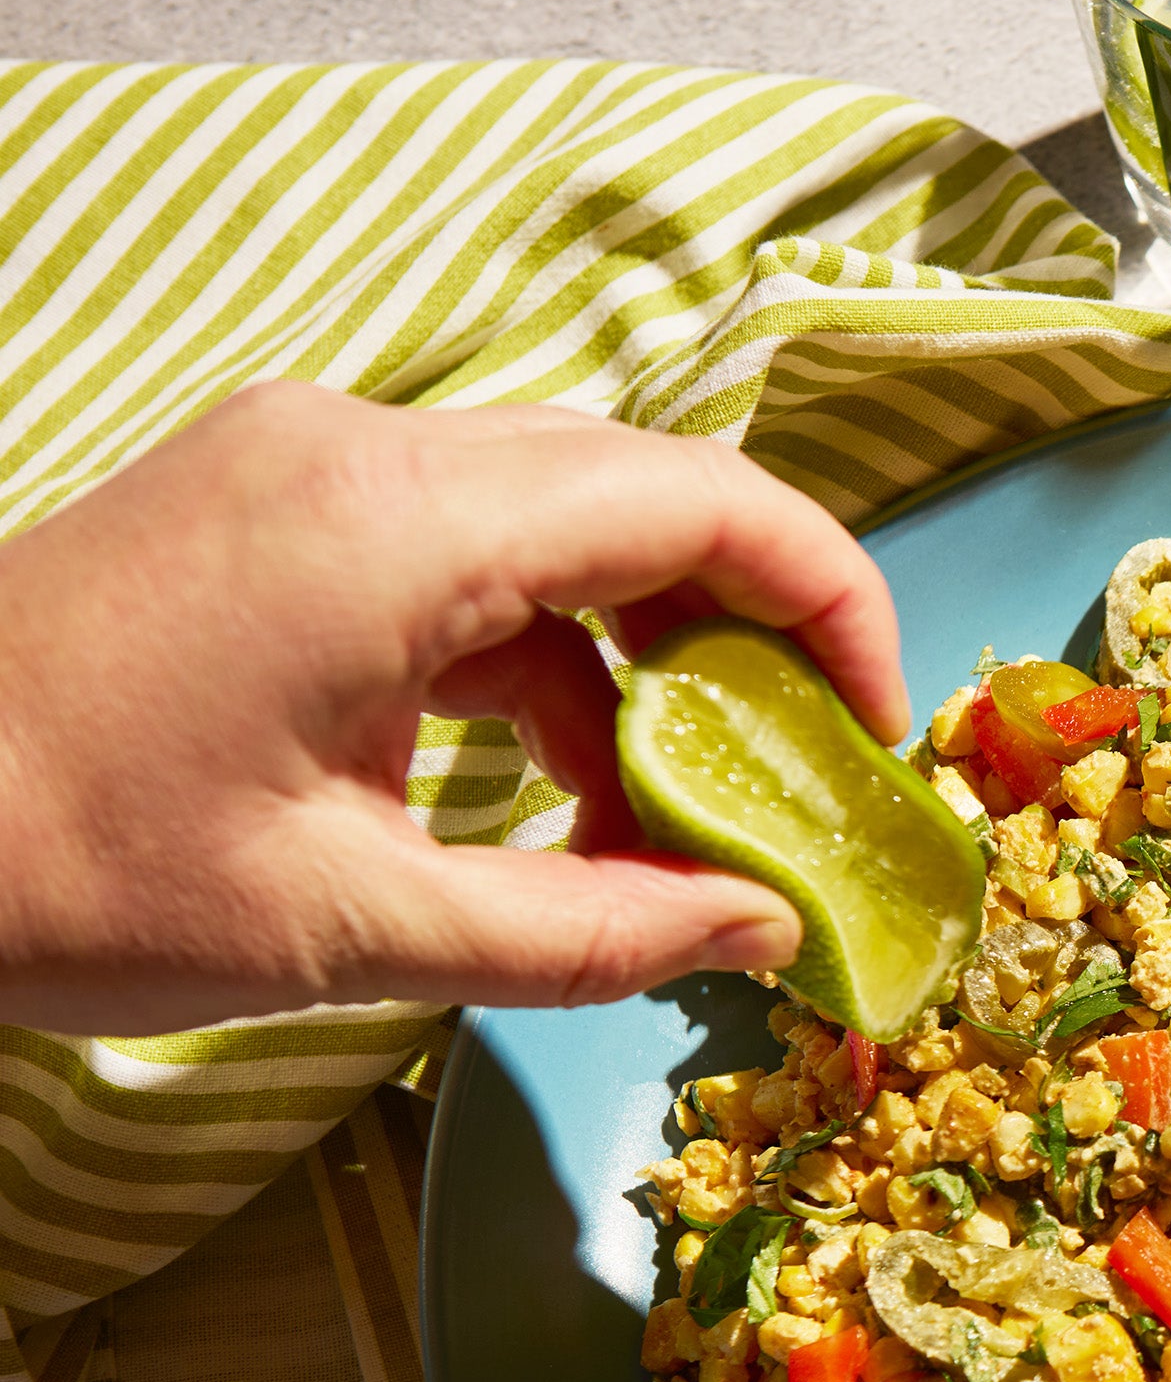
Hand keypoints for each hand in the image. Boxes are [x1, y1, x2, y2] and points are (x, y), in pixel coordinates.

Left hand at [0, 383, 906, 1033]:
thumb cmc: (60, 868)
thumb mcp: (353, 930)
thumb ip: (590, 933)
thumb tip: (763, 933)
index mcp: (394, 519)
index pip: (701, 498)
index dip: (832, 604)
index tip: (877, 728)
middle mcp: (362, 448)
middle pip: (647, 491)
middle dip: (758, 632)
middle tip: (812, 775)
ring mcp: (309, 465)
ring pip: (566, 522)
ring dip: (651, 660)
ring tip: (686, 817)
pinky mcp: (275, 508)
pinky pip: (473, 554)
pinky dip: (548, 664)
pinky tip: (566, 792)